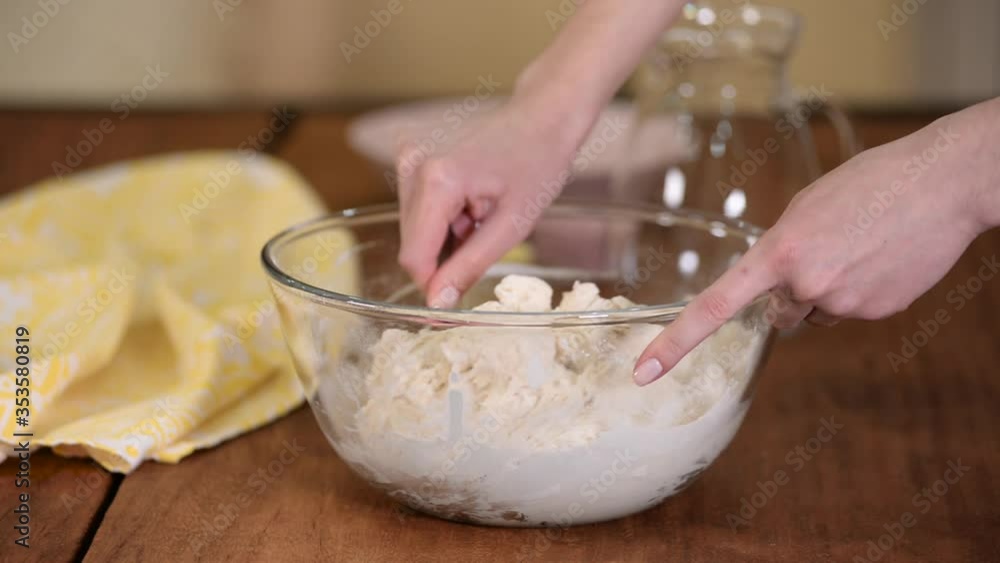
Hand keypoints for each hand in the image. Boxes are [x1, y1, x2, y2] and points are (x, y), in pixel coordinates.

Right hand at [396, 100, 588, 307]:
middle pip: (414, 245)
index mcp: (437, 183)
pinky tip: (474, 206)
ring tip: (485, 216)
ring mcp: (410, 162)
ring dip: (449, 240)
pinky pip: (420, 213)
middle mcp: (413, 168)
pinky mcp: (414, 162)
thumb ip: (469, 266)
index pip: (414, 257)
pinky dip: (447, 222)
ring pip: (417, 232)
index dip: (433, 287)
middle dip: (446, 258)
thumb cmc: (538, 164)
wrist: (543, 117)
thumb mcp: (512, 226)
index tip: (456, 305)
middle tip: (488, 239)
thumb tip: (437, 305)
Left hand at [633, 115, 989, 385]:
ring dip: (827, 291)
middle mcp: (805, 286)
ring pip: (816, 312)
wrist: (943, 184)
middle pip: (778, 311)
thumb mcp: (806, 207)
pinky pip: (850, 312)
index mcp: (777, 253)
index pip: (713, 307)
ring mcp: (843, 304)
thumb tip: (771, 290)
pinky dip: (860, 292)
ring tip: (860, 247)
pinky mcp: (877, 313)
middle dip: (790, 292)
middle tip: (827, 250)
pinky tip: (882, 259)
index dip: (674, 343)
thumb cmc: (869, 183)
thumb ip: (778, 251)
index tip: (642, 373)